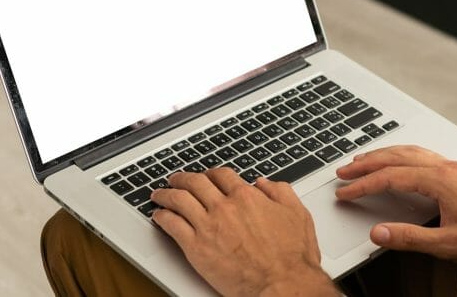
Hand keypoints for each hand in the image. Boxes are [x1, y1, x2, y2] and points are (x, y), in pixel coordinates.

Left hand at [151, 169, 337, 296]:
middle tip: (176, 179)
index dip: (211, 173)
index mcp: (247, 197)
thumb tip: (265, 183)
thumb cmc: (291, 255)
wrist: (282, 283)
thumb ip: (280, 192)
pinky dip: (162, 217)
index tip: (206, 176)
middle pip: (196, 183)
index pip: (221, 175)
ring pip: (179, 200)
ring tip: (160, 194)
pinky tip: (159, 216)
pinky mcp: (197, 248)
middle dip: (183, 178)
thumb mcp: (297, 213)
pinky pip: (172, 225)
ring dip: (166, 194)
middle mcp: (225, 207)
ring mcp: (209, 226)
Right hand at [335, 145, 456, 262]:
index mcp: (440, 180)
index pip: (391, 177)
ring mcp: (454, 166)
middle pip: (397, 156)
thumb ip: (410, 238)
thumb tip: (379, 233)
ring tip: (363, 160)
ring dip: (383, 154)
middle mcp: (446, 167)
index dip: (364, 184)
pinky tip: (399, 161)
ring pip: (410, 151)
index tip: (345, 191)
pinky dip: (402, 154)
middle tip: (344, 171)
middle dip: (367, 162)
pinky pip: (423, 154)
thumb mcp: (448, 243)